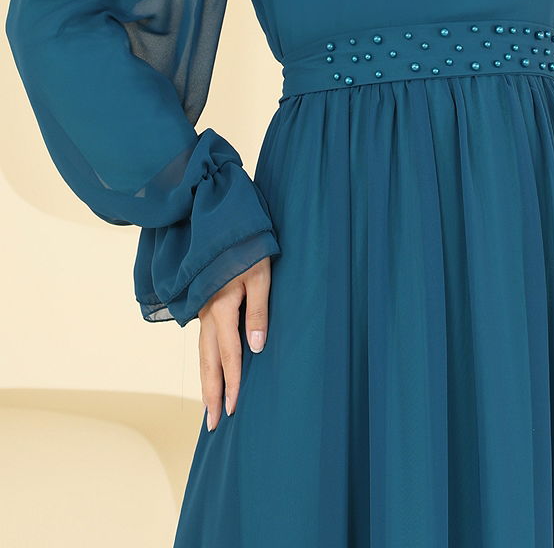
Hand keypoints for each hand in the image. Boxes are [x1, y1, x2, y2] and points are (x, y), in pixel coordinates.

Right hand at [198, 255, 272, 431]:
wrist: (218, 220)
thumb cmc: (244, 243)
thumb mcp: (260, 273)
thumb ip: (258, 310)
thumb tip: (255, 348)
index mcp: (221, 307)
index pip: (228, 355)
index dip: (232, 384)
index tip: (233, 411)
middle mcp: (206, 312)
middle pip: (207, 362)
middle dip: (211, 394)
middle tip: (212, 425)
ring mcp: (201, 308)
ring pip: (202, 352)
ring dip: (206, 379)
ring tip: (209, 406)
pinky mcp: (202, 303)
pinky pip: (203, 339)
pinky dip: (206, 360)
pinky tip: (210, 369)